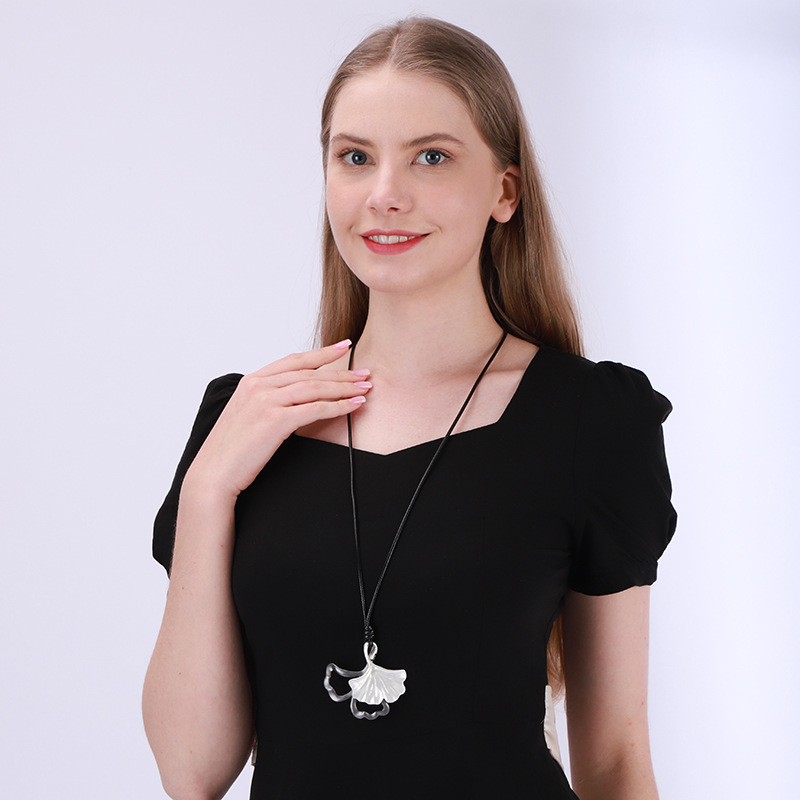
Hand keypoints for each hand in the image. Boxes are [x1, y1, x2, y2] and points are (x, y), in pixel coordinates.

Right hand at [185, 340, 369, 499]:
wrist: (214, 473)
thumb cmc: (232, 450)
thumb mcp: (247, 415)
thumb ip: (267, 400)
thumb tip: (294, 398)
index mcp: (251, 381)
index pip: (294, 360)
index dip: (322, 352)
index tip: (344, 346)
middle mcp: (258, 386)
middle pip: (310, 373)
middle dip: (341, 372)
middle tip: (365, 373)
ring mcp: (266, 401)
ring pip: (315, 388)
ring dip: (344, 387)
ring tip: (365, 389)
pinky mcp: (275, 420)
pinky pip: (315, 409)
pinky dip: (338, 406)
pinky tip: (353, 406)